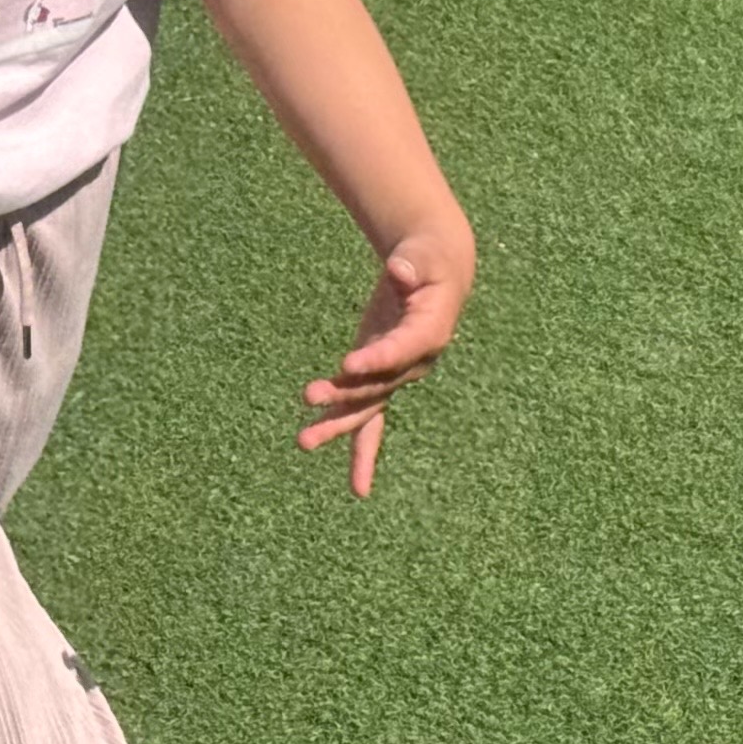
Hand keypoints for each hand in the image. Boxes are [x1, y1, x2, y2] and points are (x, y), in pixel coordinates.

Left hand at [299, 232, 468, 497]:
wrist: (438, 273)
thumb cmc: (427, 259)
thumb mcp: (422, 255)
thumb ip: (412, 264)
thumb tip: (400, 270)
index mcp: (430, 331)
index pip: (401, 349)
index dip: (377, 359)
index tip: (347, 366)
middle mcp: (417, 362)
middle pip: (380, 385)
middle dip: (346, 396)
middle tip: (311, 400)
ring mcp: (398, 373)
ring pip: (369, 406)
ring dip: (337, 423)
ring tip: (303, 441)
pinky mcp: (381, 375)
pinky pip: (372, 417)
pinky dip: (362, 449)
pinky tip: (358, 488)